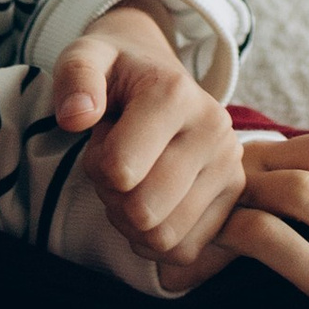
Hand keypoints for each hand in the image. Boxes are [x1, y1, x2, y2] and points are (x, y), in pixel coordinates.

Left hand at [53, 1, 246, 276]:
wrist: (158, 75)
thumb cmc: (117, 73)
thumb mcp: (86, 56)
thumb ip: (75, 77)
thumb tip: (75, 117)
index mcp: (176, 93)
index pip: (119, 170)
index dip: (96, 163)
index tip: (104, 134)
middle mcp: (214, 128)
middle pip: (143, 212)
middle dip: (114, 196)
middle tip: (118, 164)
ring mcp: (230, 165)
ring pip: (164, 237)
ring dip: (133, 222)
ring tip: (135, 180)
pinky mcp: (234, 196)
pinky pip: (184, 251)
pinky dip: (157, 240)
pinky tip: (153, 202)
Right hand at [159, 133, 308, 308]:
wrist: (136, 214)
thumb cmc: (205, 215)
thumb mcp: (248, 195)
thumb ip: (287, 193)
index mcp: (268, 152)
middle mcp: (253, 162)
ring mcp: (232, 188)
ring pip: (299, 191)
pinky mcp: (211, 223)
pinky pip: (264, 234)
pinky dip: (307, 266)